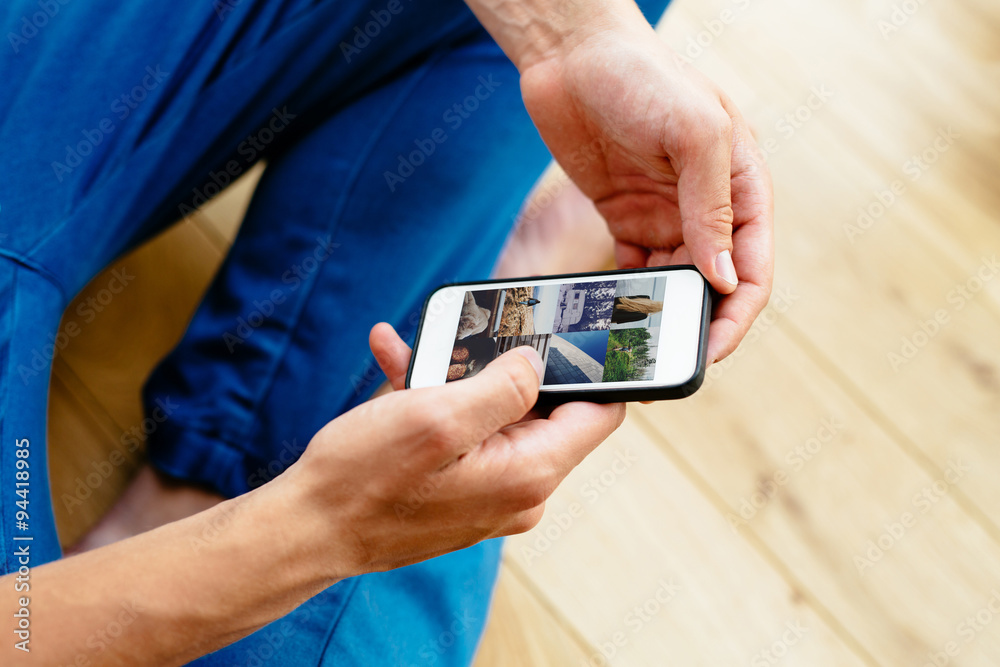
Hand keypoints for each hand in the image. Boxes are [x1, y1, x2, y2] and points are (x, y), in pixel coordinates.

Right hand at [282, 324, 624, 576]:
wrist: (308, 530)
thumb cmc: (364, 478)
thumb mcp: (437, 416)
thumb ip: (504, 386)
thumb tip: (538, 362)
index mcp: (529, 473)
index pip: (600, 413)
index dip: (592, 368)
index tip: (569, 330)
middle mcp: (521, 491)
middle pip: (545, 410)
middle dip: (506, 366)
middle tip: (470, 332)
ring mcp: (492, 494)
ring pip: (498, 416)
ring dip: (462, 378)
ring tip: (418, 348)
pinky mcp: (464, 492)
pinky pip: (469, 436)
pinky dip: (442, 402)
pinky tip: (401, 367)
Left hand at [519, 22, 773, 362]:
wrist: (570, 56)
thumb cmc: (643, 75)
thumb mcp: (694, 132)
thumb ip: (711, 205)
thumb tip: (722, 277)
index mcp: (742, 185)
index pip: (753, 266)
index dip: (738, 314)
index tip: (711, 350)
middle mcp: (708, 207)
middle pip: (715, 285)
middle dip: (699, 323)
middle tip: (669, 357)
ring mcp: (665, 215)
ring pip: (675, 283)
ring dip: (662, 313)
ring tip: (636, 339)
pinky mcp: (625, 218)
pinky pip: (634, 271)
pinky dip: (627, 294)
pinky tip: (612, 312)